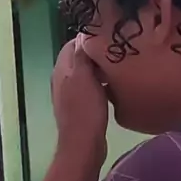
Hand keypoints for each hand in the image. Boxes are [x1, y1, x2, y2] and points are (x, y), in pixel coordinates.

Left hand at [51, 36, 108, 170]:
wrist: (83, 145)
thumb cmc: (85, 110)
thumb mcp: (84, 77)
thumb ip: (82, 56)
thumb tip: (84, 35)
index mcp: (61, 69)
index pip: (72, 44)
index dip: (89, 38)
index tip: (108, 38)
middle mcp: (62, 79)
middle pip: (79, 58)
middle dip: (96, 54)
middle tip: (117, 52)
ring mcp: (70, 94)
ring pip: (85, 74)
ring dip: (100, 70)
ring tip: (118, 68)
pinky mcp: (79, 106)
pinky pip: (90, 88)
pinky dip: (101, 85)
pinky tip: (114, 88)